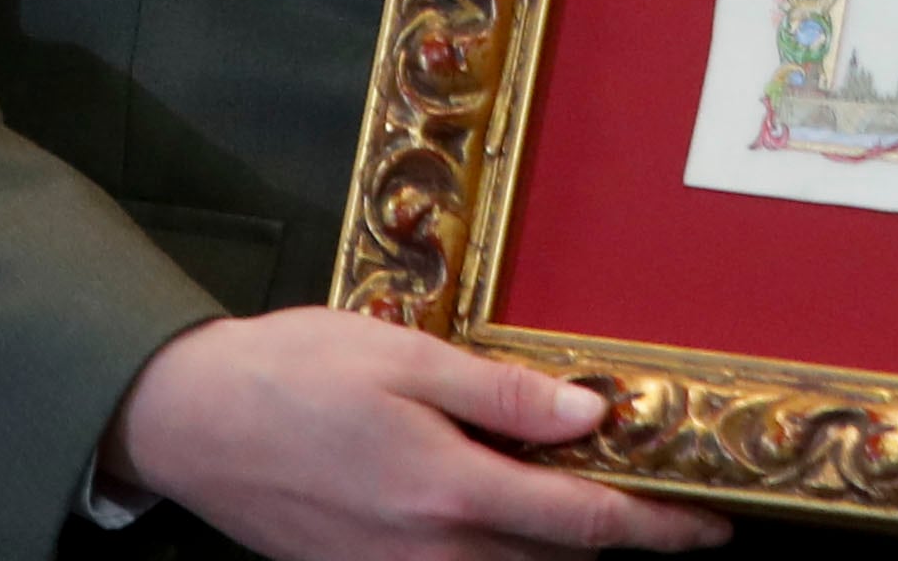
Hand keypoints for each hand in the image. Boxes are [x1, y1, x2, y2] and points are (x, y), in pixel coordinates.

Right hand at [105, 309, 728, 560]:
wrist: (186, 419)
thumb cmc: (293, 371)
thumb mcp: (406, 357)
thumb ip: (503, 395)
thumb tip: (590, 417)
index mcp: (450, 491)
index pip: (584, 524)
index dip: (658, 530)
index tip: (711, 527)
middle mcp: (429, 551)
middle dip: (619, 543)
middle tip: (673, 513)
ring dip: (558, 552)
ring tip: (597, 512)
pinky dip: (497, 556)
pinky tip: (506, 521)